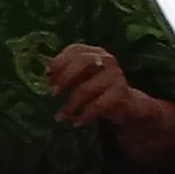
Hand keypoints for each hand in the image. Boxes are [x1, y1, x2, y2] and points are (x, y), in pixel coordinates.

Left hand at [47, 43, 163, 130]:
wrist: (127, 103)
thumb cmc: (98, 88)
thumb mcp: (82, 78)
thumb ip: (66, 75)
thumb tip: (48, 77)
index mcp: (95, 52)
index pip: (75, 50)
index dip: (59, 61)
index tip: (47, 74)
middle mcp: (106, 60)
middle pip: (83, 61)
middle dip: (65, 77)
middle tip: (52, 93)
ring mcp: (115, 75)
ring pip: (87, 88)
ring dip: (71, 104)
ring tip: (60, 117)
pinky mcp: (121, 93)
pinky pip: (98, 105)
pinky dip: (85, 115)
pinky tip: (77, 123)